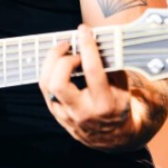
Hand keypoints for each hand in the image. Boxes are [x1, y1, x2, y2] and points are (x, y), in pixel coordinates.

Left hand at [38, 24, 133, 150]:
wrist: (113, 136)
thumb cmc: (119, 103)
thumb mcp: (122, 85)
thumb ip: (110, 63)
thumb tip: (94, 39)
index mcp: (104, 104)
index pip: (92, 71)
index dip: (87, 47)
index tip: (84, 30)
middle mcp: (82, 112)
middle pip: (59, 82)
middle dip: (62, 59)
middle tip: (71, 47)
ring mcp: (66, 115)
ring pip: (46, 85)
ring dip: (51, 61)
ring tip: (63, 51)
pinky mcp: (56, 114)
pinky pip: (45, 88)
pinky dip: (50, 71)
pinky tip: (59, 62)